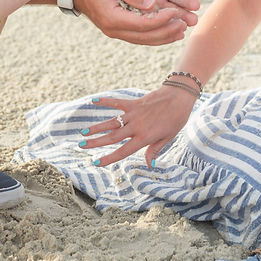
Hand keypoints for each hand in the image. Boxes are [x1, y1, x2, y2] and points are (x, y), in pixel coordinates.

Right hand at [74, 0, 199, 45]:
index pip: (144, 24)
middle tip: (186, 24)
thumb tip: (152, 4)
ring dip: (164, 36)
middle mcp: (115, 29)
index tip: (177, 11)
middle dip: (168, 31)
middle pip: (147, 36)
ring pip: (145, 40)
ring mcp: (116, 32)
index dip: (163, 19)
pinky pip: (140, 37)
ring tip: (182, 30)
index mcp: (113, 17)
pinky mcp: (118, 30)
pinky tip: (169, 33)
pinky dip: (156, 36)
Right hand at [77, 86, 197, 166]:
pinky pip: (117, 102)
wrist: (179, 96)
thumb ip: (155, 149)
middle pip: (112, 136)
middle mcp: (136, 126)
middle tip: (81, 145)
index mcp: (144, 137)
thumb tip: (149, 164)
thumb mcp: (169, 137)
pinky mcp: (134, 102)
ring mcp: (134, 113)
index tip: (96, 162)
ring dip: (97, 127)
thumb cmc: (176, 118)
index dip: (109, 158)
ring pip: (111, 122)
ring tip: (84, 132)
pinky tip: (94, 100)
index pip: (123, 151)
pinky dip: (106, 101)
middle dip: (96, 142)